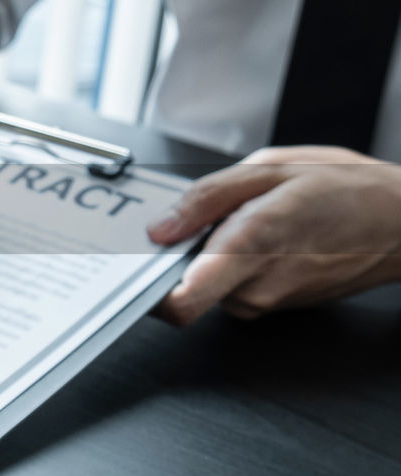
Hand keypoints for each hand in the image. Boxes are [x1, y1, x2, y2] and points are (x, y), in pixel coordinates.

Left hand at [147, 146, 400, 324]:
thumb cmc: (348, 190)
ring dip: (210, 256)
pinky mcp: (277, 306)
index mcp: (251, 247)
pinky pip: (235, 287)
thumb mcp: (271, 169)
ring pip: (210, 286)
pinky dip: (233, 263)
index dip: (145, 293)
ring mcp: (269, 302)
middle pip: (186, 288)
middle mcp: (258, 286)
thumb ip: (205, 198)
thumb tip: (160, 227)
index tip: (128, 269)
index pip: (181, 303)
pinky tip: (259, 234)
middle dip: (178, 257)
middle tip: (186, 222)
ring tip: (242, 219)